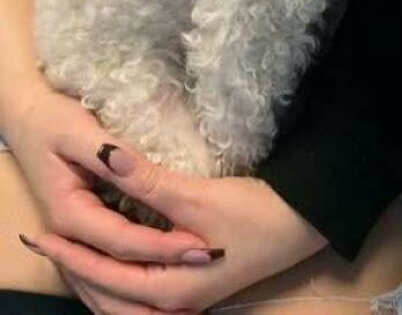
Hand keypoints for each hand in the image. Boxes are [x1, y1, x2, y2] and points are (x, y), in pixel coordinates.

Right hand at [6, 78, 218, 311]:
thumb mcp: (77, 129)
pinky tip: (157, 297)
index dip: (162, 245)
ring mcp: (73, 238)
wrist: (27, 119)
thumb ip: (106, 152)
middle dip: (161, 277)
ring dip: (141, 301)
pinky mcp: (82, 234)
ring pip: (105, 287)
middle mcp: (70, 234)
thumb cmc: (52, 120)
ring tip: (186, 308)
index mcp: (69, 212)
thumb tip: (126, 164)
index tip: (201, 247)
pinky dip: (127, 292)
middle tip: (206, 275)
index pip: (122, 240)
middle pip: (115, 273)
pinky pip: (102, 276)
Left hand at [24, 143, 328, 312]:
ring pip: (124, 303)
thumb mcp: (198, 196)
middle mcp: (175, 305)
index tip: (40, 232)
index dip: (69, 253)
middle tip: (48, 242)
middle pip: (108, 301)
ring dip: (96, 279)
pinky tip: (117, 257)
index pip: (102, 277)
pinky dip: (119, 281)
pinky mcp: (197, 286)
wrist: (307, 220)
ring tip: (75, 251)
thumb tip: (105, 156)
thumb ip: (148, 181)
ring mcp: (187, 300)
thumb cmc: (256, 212)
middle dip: (76, 271)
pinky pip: (142, 295)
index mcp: (170, 290)